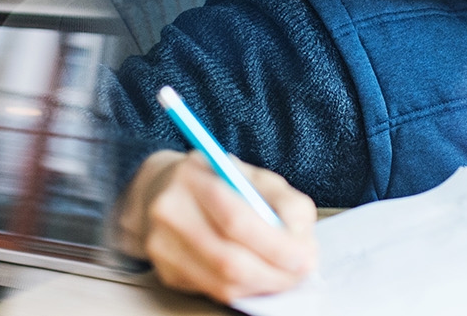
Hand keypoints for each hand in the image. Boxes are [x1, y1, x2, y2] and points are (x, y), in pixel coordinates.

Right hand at [116, 150, 317, 302]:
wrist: (162, 190)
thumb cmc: (220, 181)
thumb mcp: (255, 176)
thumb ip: (285, 202)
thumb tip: (302, 243)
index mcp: (193, 178)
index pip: (237, 220)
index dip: (276, 245)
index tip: (305, 256)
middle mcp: (169, 212)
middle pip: (228, 260)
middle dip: (275, 273)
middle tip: (302, 273)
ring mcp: (161, 246)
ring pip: (222, 283)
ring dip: (264, 285)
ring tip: (287, 276)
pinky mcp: (166, 271)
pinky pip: (214, 290)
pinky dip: (246, 289)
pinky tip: (261, 277)